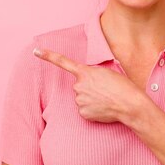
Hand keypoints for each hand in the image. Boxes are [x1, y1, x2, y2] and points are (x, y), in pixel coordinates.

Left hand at [33, 47, 148, 123]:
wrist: (129, 104)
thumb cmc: (122, 86)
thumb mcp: (106, 72)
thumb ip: (92, 74)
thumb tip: (87, 83)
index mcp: (84, 72)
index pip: (62, 62)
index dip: (47, 56)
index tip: (35, 51)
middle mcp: (78, 86)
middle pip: (78, 86)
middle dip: (88, 87)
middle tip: (104, 90)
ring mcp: (79, 100)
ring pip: (81, 98)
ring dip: (90, 98)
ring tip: (105, 99)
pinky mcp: (82, 113)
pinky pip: (84, 109)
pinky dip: (92, 109)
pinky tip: (103, 108)